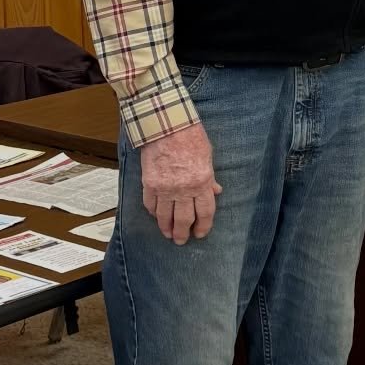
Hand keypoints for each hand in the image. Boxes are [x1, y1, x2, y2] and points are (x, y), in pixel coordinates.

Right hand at [139, 122, 220, 243]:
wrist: (166, 124)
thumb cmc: (190, 137)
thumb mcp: (207, 156)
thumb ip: (210, 177)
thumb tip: (216, 191)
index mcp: (202, 182)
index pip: (205, 212)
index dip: (203, 226)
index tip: (200, 234)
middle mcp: (183, 189)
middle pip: (184, 219)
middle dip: (183, 233)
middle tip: (181, 240)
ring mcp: (165, 188)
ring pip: (165, 217)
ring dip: (166, 228)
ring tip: (168, 235)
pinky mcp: (149, 184)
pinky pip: (150, 205)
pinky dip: (153, 213)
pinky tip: (156, 217)